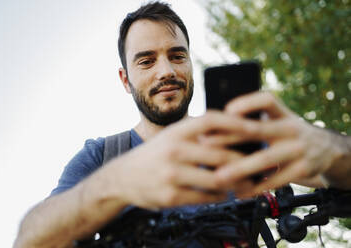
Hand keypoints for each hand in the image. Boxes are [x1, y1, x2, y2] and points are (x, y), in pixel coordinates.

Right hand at [103, 112, 247, 208]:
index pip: (210, 119)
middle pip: (220, 153)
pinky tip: (224, 193)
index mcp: (176, 131)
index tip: (254, 128)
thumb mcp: (171, 136)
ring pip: (217, 179)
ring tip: (244, 182)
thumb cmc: (154, 154)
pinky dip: (220, 196)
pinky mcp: (171, 196)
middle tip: (258, 165)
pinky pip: (206, 197)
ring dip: (235, 182)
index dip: (235, 122)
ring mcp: (171, 174)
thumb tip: (232, 129)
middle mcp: (173, 150)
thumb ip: (196, 133)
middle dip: (243, 161)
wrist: (123, 177)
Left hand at [215, 92, 343, 196]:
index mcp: (283, 113)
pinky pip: (275, 181)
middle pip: (258, 130)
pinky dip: (255, 188)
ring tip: (219, 176)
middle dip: (229, 137)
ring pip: (265, 159)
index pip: (267, 100)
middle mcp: (291, 128)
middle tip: (205, 144)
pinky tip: (239, 192)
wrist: (327, 149)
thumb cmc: (288, 134)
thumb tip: (212, 125)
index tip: (227, 110)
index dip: (248, 102)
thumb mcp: (278, 121)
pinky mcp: (302, 169)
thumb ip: (253, 121)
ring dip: (240, 168)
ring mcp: (298, 149)